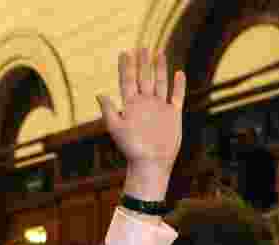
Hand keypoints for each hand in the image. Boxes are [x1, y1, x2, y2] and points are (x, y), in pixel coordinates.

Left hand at [98, 48, 185, 200]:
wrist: (151, 163)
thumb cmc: (131, 148)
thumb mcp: (117, 128)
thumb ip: (109, 111)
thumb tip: (99, 94)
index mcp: (130, 106)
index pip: (127, 81)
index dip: (126, 67)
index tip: (124, 52)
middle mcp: (145, 104)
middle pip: (144, 78)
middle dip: (142, 63)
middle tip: (141, 47)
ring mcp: (160, 107)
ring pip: (160, 83)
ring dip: (159, 68)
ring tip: (158, 52)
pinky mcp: (173, 114)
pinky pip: (177, 96)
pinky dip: (178, 85)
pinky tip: (178, 73)